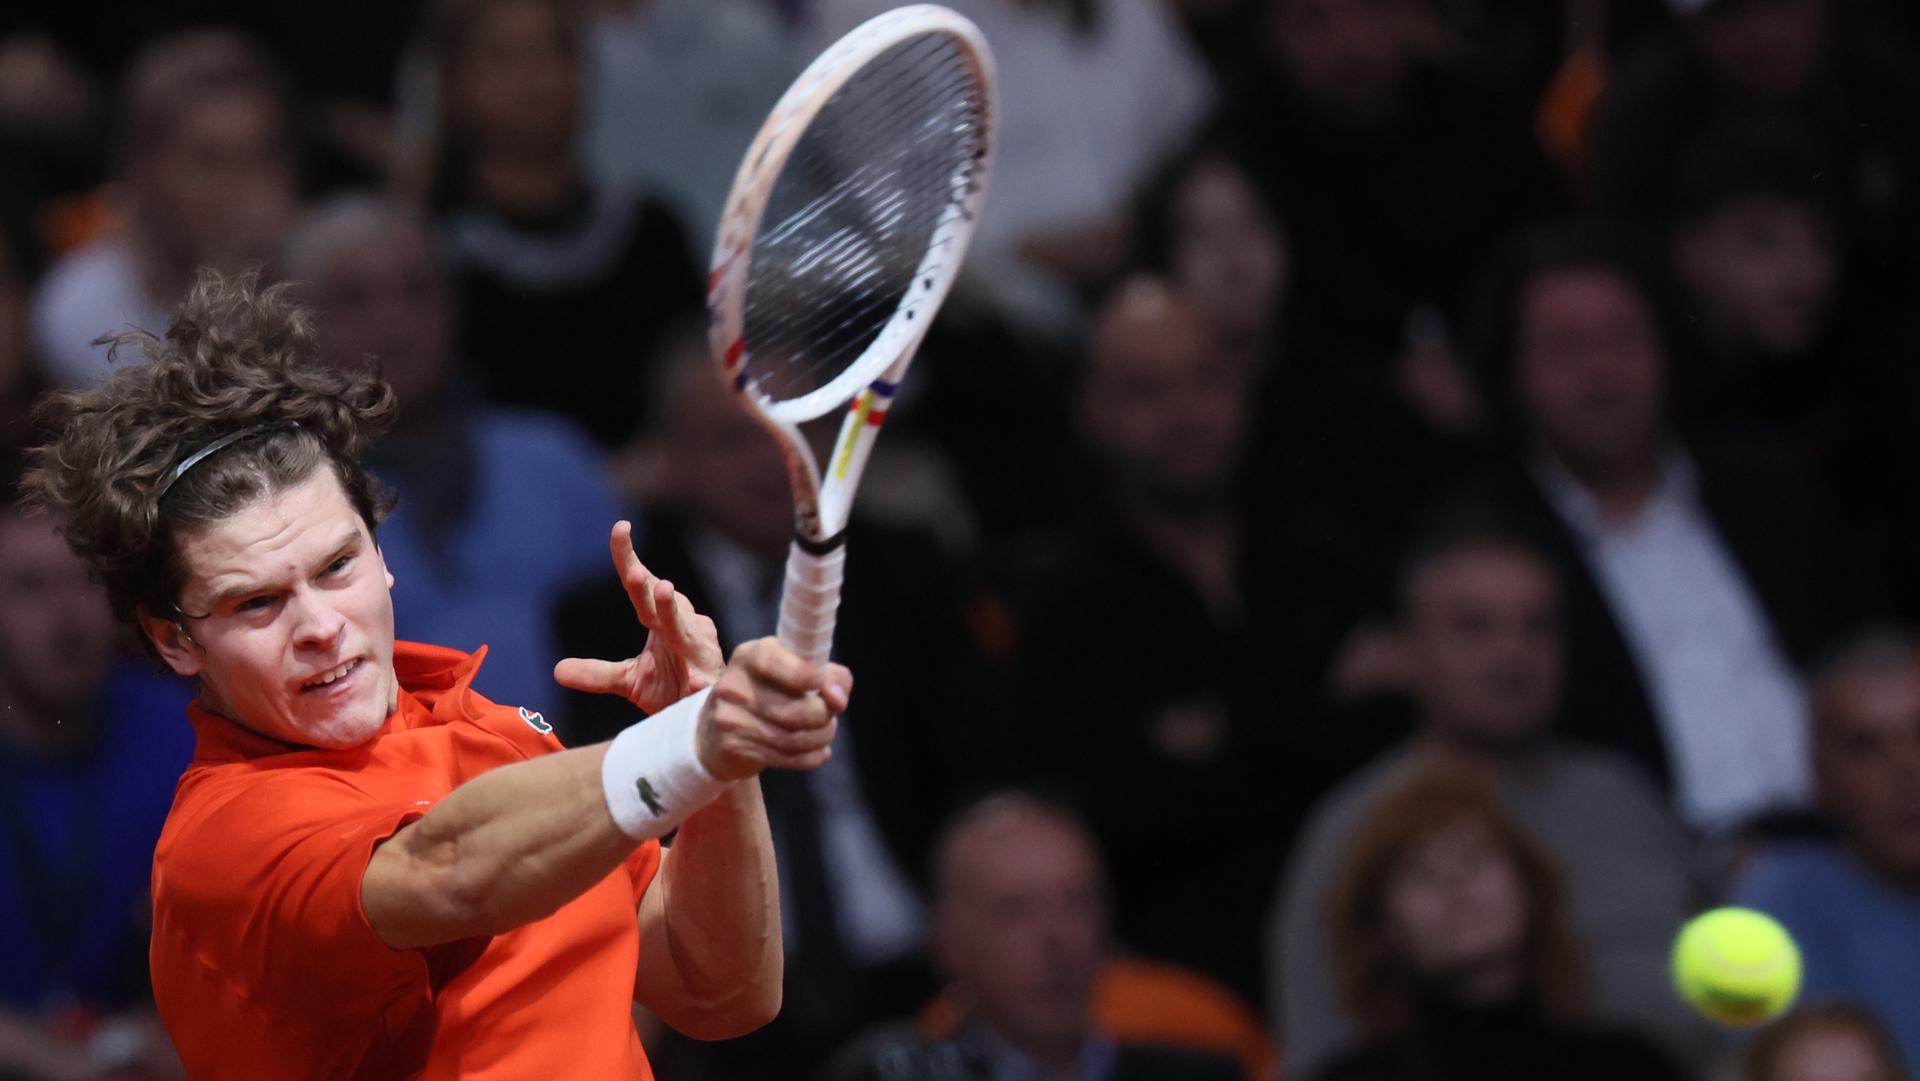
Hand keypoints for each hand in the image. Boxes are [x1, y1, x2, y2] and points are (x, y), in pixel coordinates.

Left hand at [555, 521, 723, 714]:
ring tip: (666, 591)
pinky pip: (706, 682)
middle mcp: (683, 629)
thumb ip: (597, 674)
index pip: (642, 587)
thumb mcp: (629, 681)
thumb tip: (557, 670)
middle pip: (663, 605)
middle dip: (649, 588)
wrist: (704, 719)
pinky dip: (702, 682)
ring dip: (674, 612)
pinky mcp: (711, 683)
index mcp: (662, 622)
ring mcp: (699, 654)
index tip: (620, 527)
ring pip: (687, 631)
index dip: (630, 558)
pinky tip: (698, 684)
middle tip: (632, 571)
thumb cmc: (672, 689)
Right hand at [696, 638, 852, 780]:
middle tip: (830, 715)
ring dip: (821, 737)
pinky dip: (812, 757)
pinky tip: (817, 750)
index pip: (774, 661)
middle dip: (824, 715)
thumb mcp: (790, 671)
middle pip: (794, 710)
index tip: (824, 684)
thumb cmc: (763, 693)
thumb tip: (838, 696)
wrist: (712, 733)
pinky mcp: (734, 748)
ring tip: (824, 732)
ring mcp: (730, 719)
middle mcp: (734, 686)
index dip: (807, 675)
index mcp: (749, 656)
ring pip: (794, 738)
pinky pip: (787, 758)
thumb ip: (827, 674)